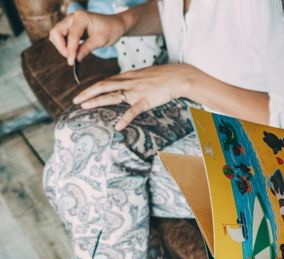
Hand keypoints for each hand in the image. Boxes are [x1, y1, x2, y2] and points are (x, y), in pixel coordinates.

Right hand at [49, 10, 126, 65]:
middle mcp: (72, 17)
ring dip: (62, 46)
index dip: (70, 50)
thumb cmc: (111, 30)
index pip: (71, 36)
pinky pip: (61, 36)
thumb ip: (87, 49)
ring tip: (74, 55)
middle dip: (61, 47)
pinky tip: (74, 52)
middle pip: (56, 32)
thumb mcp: (101, 41)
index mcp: (81, 17)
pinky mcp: (70, 26)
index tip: (71, 62)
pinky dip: (65, 45)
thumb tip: (76, 59)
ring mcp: (70, 21)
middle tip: (71, 59)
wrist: (115, 24)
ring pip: (56, 34)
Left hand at [72, 64, 196, 129]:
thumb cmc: (163, 77)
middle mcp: (128, 82)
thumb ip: (133, 81)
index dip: (92, 88)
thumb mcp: (144, 75)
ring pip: (111, 95)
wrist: (177, 77)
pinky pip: (133, 111)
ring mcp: (136, 91)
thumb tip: (125, 86)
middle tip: (75, 101)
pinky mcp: (145, 100)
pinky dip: (125, 119)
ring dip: (96, 101)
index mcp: (128, 76)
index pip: (106, 81)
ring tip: (84, 107)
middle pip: (102, 86)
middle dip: (87, 93)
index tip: (82, 94)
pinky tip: (118, 127)